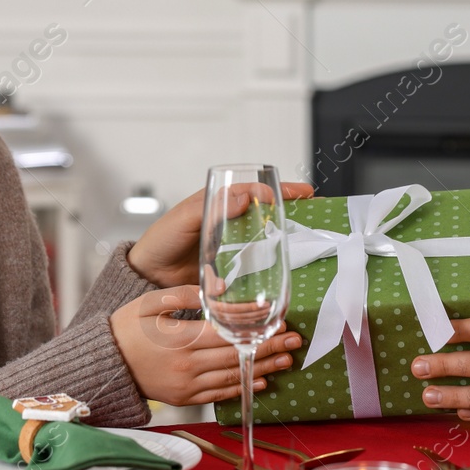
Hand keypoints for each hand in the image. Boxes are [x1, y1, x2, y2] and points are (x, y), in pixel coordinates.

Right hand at [109, 285, 301, 405]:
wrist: (104, 364)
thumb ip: (185, 295)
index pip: (228, 332)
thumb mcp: (150, 302)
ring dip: (262, 368)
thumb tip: (217, 289)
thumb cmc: (126, 328)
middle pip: (236, 356)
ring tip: (286, 359)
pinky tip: (260, 381)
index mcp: (181, 340)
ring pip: (232, 377)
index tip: (277, 319)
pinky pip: (219, 394)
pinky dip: (242, 388)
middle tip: (294, 339)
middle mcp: (187, 366)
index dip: (255, 326)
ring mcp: (186, 386)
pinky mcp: (184, 398)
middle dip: (268, 346)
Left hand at [125, 182, 315, 287]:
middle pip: (270, 214)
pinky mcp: (235, 273)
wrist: (148, 278)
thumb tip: (245, 197)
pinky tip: (294, 268)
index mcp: (221, 206)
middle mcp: (232, 225)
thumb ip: (210, 209)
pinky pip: (260, 267)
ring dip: (292, 238)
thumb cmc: (162, 241)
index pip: (257, 192)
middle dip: (297, 211)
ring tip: (317, 237)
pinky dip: (278, 266)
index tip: (304, 194)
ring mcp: (235, 249)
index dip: (283, 191)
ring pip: (270, 239)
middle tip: (321, 210)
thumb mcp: (183, 219)